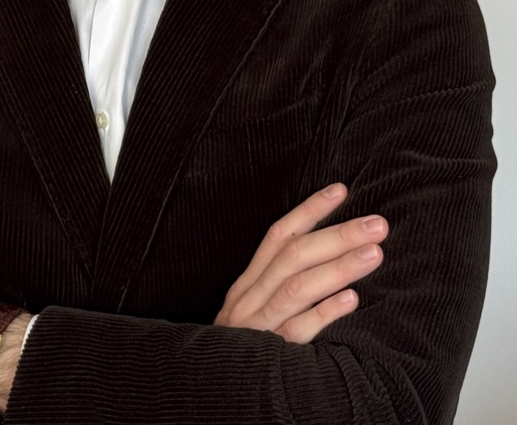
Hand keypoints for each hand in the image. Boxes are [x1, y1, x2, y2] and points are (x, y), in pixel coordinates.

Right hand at [214, 183, 386, 342]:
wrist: (209, 394)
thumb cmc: (243, 350)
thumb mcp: (254, 312)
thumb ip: (279, 286)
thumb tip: (326, 254)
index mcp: (247, 284)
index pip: (278, 236)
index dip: (309, 210)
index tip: (341, 190)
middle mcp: (248, 299)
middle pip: (293, 256)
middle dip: (336, 234)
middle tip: (376, 223)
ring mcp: (256, 327)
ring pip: (296, 288)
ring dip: (338, 267)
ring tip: (374, 252)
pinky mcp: (266, 357)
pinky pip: (296, 332)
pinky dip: (324, 313)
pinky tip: (352, 300)